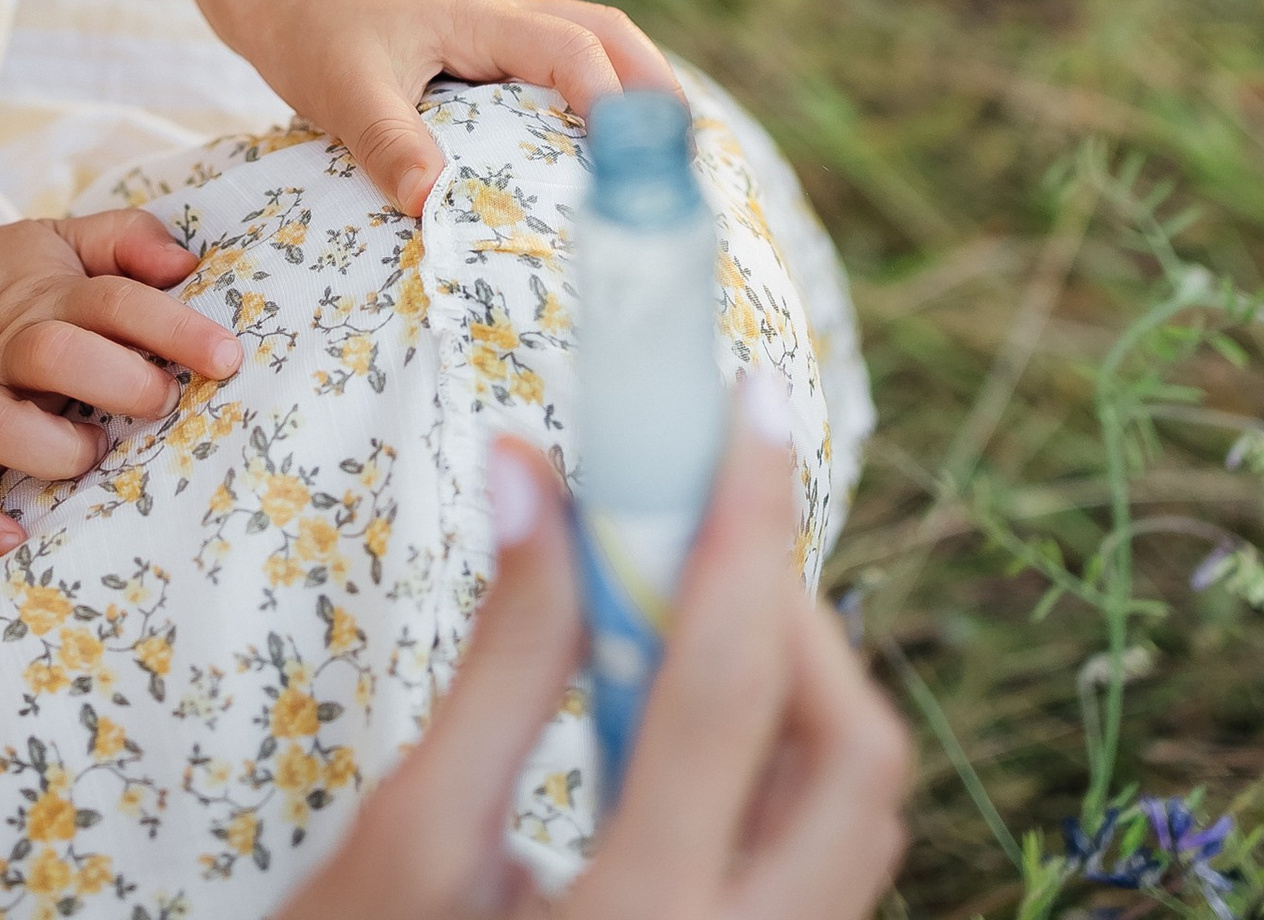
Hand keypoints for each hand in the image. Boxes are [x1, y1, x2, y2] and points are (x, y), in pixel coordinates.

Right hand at [0, 209, 243, 559]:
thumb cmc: (1, 282)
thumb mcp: (60, 241)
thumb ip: (125, 238)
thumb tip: (183, 261)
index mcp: (48, 296)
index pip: (115, 300)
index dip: (174, 328)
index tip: (228, 357)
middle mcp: (6, 347)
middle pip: (55, 353)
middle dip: (117, 378)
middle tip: (160, 400)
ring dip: (50, 446)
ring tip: (90, 453)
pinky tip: (11, 539)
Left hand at [246, 0, 679, 215]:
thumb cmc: (315, 35)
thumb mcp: (344, 90)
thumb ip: (386, 140)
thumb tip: (428, 201)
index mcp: (482, 18)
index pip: (570, 48)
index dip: (606, 100)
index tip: (629, 161)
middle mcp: (504, 17)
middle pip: (607, 30)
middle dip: (653, 85)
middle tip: (690, 156)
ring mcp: (501, 30)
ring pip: (595, 38)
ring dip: (639, 83)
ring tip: (674, 155)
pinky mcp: (492, 50)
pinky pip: (568, 61)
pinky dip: (604, 91)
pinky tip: (611, 147)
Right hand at [285, 427, 907, 919]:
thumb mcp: (409, 835)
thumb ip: (499, 653)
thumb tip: (535, 467)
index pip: (726, 683)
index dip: (742, 522)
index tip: (750, 402)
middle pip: (853, 762)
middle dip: (791, 616)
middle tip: (701, 530)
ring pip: (854, 817)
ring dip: (790, 689)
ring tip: (677, 619)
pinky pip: (820, 861)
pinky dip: (773, 762)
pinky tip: (680, 724)